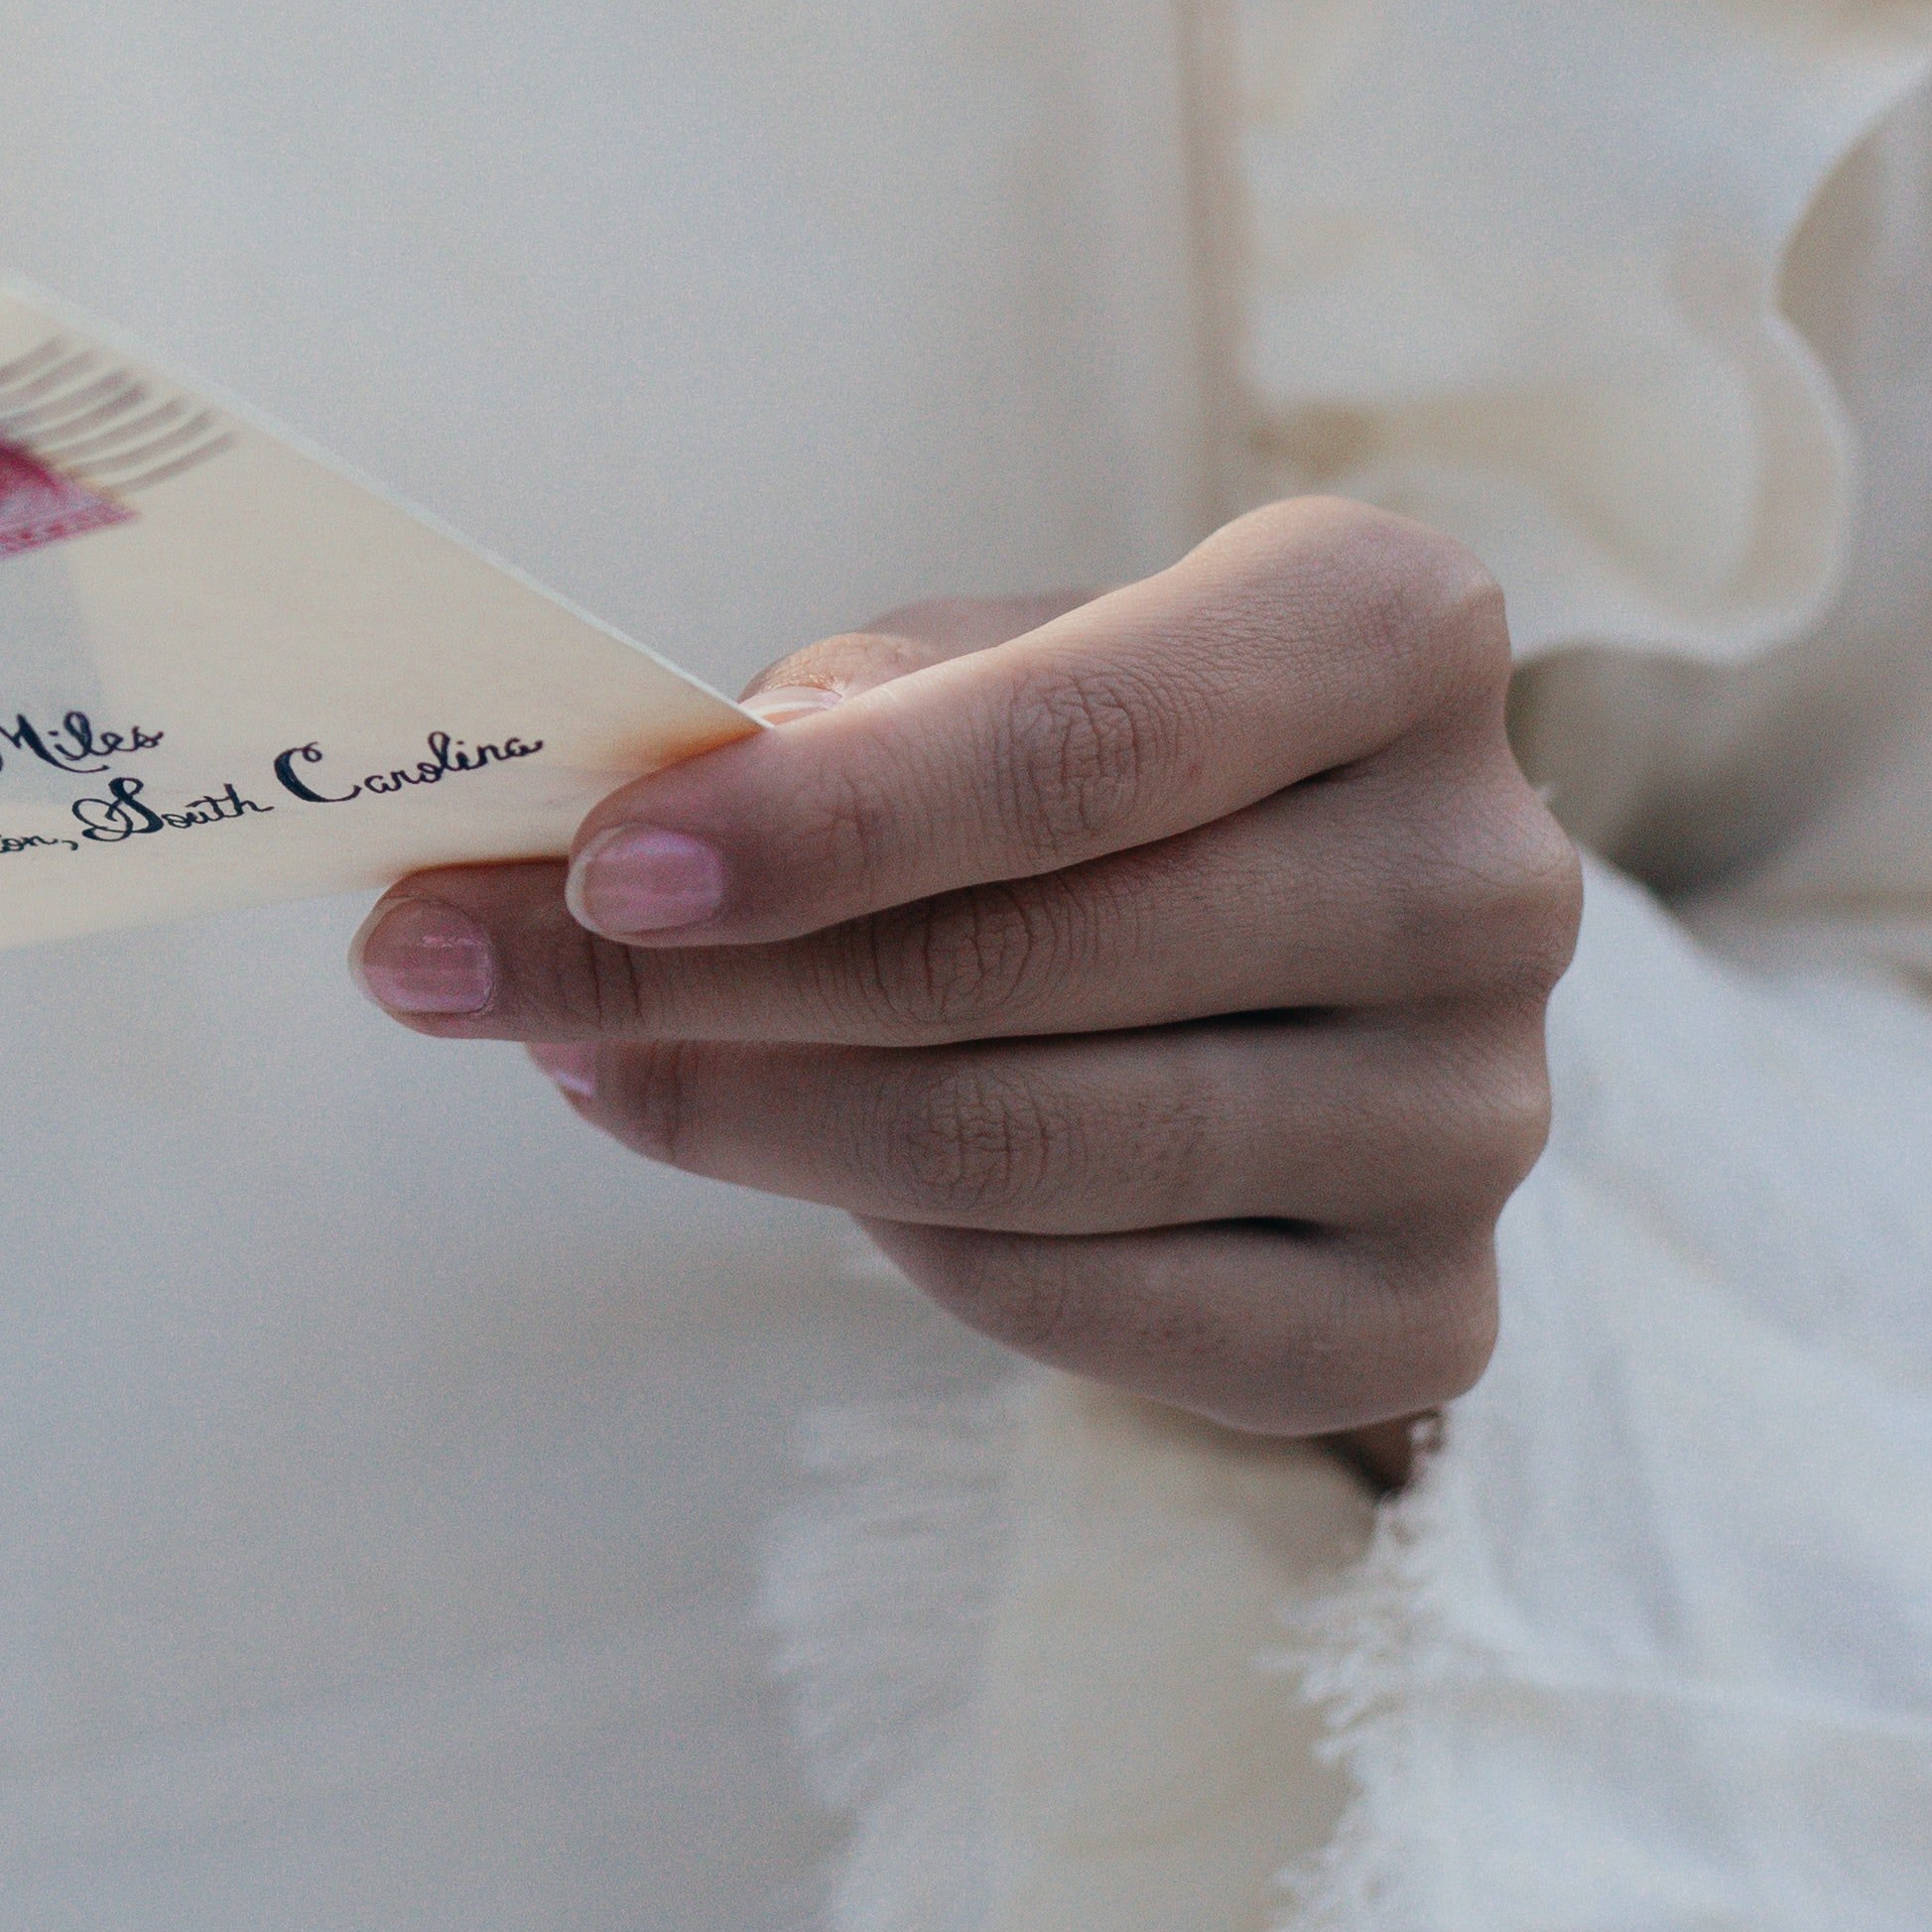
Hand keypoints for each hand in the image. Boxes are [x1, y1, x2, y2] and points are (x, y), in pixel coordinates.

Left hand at [349, 500, 1576, 1463]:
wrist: (1300, 948)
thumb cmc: (1092, 766)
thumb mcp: (970, 672)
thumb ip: (823, 731)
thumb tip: (604, 834)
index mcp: (1394, 625)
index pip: (1084, 743)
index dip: (824, 822)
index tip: (591, 867)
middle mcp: (1487, 871)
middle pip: (1028, 957)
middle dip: (691, 978)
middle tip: (444, 973)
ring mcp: (1481, 1111)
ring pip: (1038, 1141)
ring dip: (749, 1115)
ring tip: (575, 1057)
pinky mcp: (1429, 1305)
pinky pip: (1094, 1302)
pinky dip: (897, 1242)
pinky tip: (770, 1158)